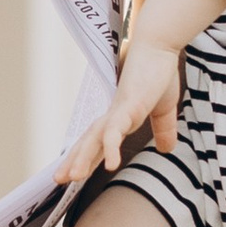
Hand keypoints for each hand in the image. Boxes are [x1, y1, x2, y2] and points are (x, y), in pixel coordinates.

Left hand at [59, 28, 181, 188]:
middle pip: (88, 142)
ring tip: (72, 178)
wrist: (160, 46)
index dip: (85, 158)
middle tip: (58, 180)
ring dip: (83, 157)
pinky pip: (115, 130)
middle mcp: (114, 115)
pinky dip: (110, 147)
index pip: (97, 141)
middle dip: (74, 161)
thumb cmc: (159, 72)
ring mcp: (119, 110)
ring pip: (95, 138)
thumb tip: (167, 149)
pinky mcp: (129, 105)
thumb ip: (164, 129)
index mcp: (120, 117)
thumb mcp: (164, 109)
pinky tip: (111, 165)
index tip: (72, 175)